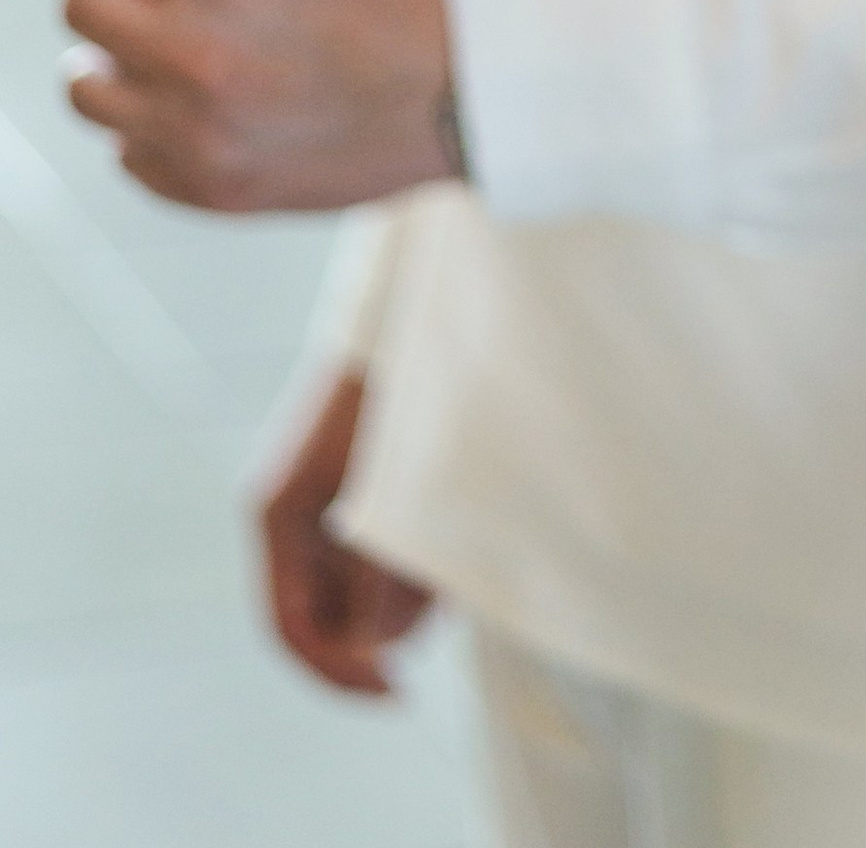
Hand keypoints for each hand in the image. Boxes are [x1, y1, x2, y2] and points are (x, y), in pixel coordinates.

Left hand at [64, 0, 461, 212]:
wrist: (477, 94)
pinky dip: (153, 127)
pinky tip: (202, 105)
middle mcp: (193, 54)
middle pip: (80, 5)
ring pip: (86, 88)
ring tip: (163, 50)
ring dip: (118, 61)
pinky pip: (129, 154)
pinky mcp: (209, 187)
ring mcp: (195, 131)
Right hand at [260, 366, 434, 693]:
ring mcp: (328, 486)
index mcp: (278, 511)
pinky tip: (459, 521)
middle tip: (449, 598)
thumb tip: (378, 645)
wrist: (424, 297)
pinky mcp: (366, 469)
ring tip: (459, 543)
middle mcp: (294, 505)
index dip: (341, 674)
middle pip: (333, 608)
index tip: (399, 695)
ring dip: (412, 583)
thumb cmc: (409, 383)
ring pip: (365, 577)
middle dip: (389, 620)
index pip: (294, 628)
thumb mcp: (391, 489)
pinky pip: (386, 539)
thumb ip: (381, 573)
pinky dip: (422, 549)